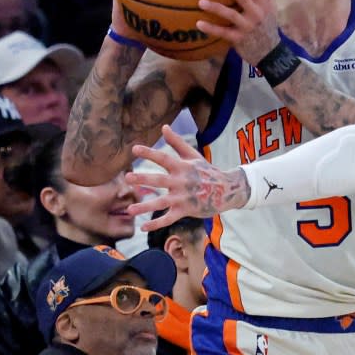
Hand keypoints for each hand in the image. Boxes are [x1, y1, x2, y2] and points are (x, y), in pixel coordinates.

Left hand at [125, 124, 250, 229]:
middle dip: (143, 179)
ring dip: (145, 207)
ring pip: (161, 203)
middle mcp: (181, 182)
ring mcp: (183, 197)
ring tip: (129, 210)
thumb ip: (177, 142)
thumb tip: (164, 127)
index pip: (163, 158)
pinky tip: (143, 228)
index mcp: (182, 167)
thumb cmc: (207, 171)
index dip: (149, 153)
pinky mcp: (185, 210)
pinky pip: (169, 219)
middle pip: (159, 180)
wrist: (227, 190)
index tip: (134, 149)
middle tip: (128, 177)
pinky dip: (156, 225)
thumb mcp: (193, 155)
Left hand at [198, 0, 279, 64]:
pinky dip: (211, 29)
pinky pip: (223, 33)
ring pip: (230, 15)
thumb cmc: (268, 26)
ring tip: (200, 1)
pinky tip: (198, 23)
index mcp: (263, 3)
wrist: (270, 52)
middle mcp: (256, 13)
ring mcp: (247, 26)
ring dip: (215, 8)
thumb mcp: (272, 7)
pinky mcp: (239, 39)